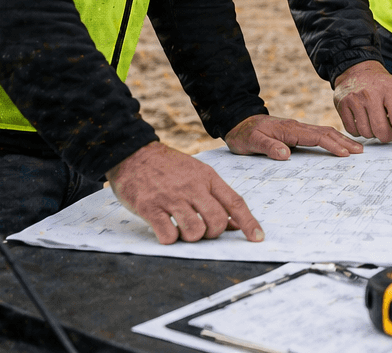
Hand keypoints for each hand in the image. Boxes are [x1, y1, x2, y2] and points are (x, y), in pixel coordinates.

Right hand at [106, 141, 262, 244]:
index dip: (249, 223)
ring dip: (191, 238)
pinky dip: (169, 239)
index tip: (258, 238)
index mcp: (208, 177)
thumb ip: (215, 196)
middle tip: (202, 231)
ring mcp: (171, 197)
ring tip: (182, 230)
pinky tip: (165, 231)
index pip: (235, 202)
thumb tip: (234, 224)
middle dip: (213, 234)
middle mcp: (193, 187)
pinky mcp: (150, 207)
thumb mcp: (197, 173)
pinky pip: (168, 234)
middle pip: (217, 221)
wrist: (133, 153)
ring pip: (195, 231)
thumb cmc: (168, 167)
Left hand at [225, 114, 363, 159]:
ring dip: (340, 140)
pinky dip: (331, 139)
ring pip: (324, 132)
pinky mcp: (295, 132)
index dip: (332, 145)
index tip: (346, 154)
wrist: (238, 122)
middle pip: (326, 132)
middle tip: (361, 151)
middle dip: (344, 142)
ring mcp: (297, 129)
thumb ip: (268, 147)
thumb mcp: (251, 142)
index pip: (316, 137)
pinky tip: (337, 144)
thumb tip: (286, 154)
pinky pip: (317, 135)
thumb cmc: (244, 134)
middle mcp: (297, 127)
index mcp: (289, 129)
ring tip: (355, 148)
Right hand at [332, 60, 391, 151]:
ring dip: (372, 134)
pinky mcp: (342, 104)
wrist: (357, 69)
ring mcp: (354, 99)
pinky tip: (362, 122)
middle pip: (379, 128)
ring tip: (374, 123)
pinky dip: (359, 132)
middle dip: (386, 137)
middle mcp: (370, 93)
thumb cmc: (380, 83)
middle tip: (387, 134)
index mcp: (389, 89)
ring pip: (365, 132)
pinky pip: (351, 130)